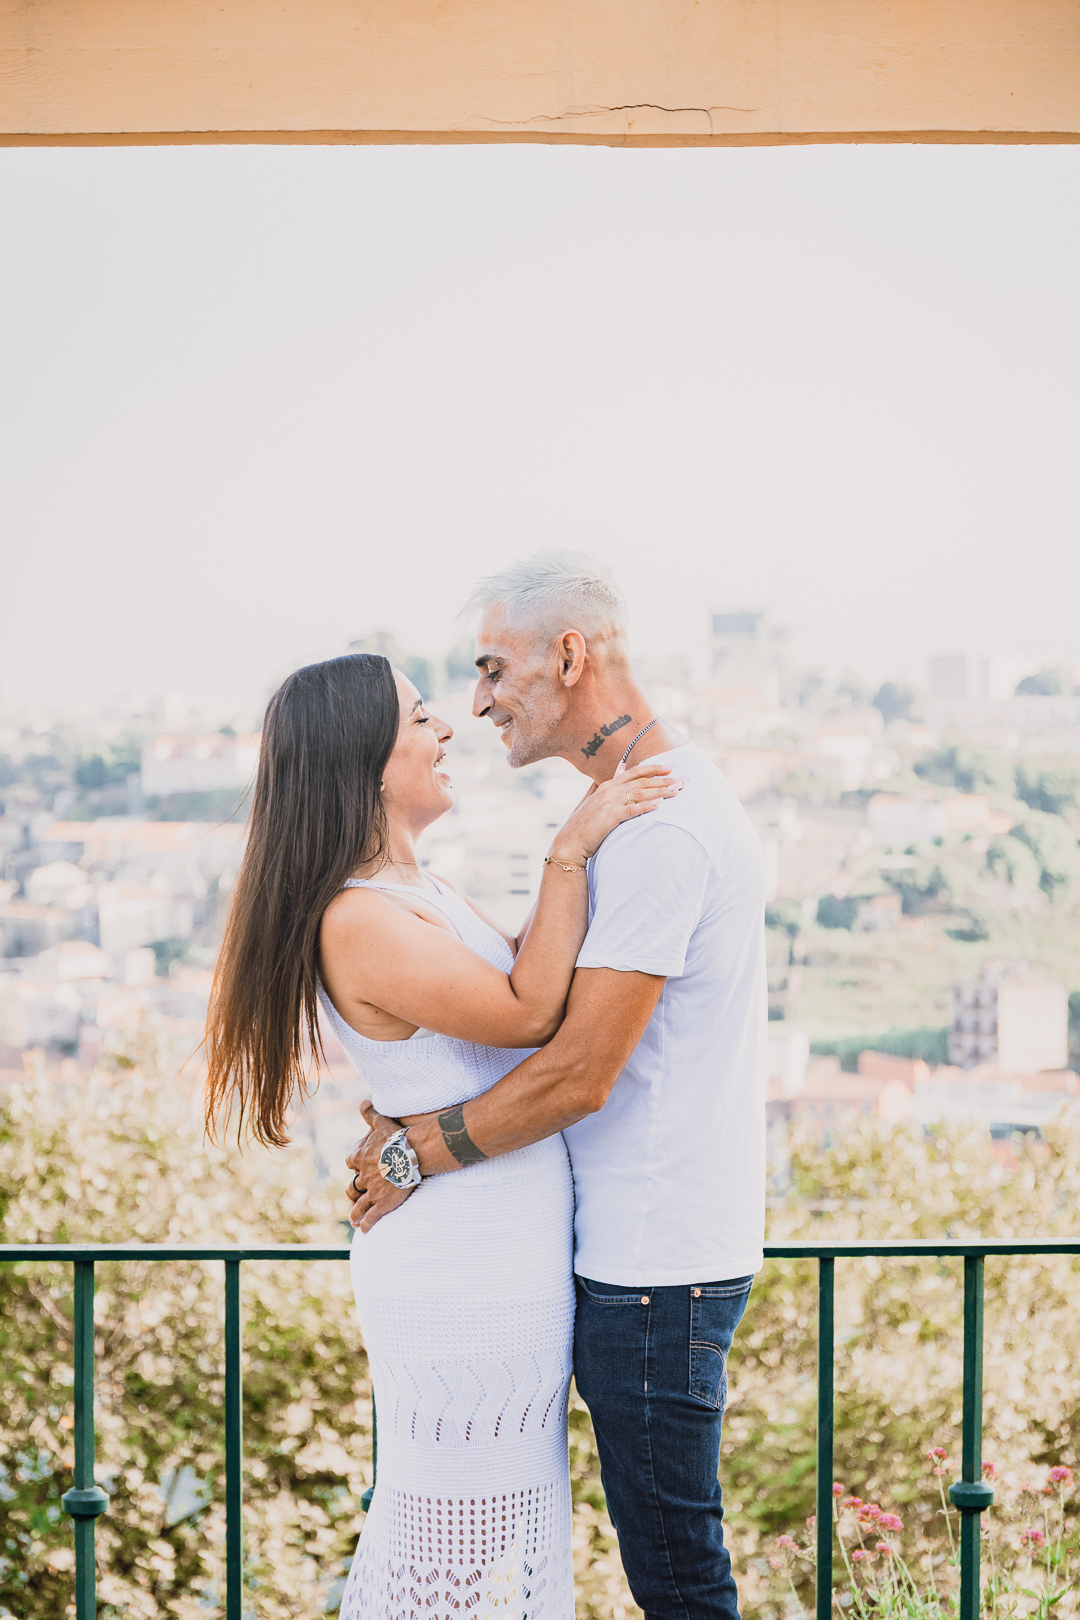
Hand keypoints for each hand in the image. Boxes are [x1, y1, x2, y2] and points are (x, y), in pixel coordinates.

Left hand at [345, 1101, 414, 1231]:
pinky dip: (366, 1225)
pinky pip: (371, 1217)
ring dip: (354, 1213)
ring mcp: (372, 1191)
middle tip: (354, 1196)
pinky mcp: (382, 1203)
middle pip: (353, 1186)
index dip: (355, 1165)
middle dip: (354, 1191)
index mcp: (360, 1157)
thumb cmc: (396, 1137)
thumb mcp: (381, 1122)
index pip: (351, 1162)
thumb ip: (370, 1113)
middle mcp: (363, 1176)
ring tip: (353, 1219)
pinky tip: (364, 1230)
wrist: (410, 1155)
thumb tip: (363, 1102)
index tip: (357, 1167)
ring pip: (358, 1204)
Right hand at [550, 762, 683, 865]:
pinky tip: (659, 805)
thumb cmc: (582, 823)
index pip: (634, 772)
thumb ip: (606, 781)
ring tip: (677, 790)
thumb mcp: (592, 798)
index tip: (671, 766)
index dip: (653, 768)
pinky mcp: (609, 818)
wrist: (569, 843)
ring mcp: (608, 804)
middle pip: (641, 781)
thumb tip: (620, 765)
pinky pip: (631, 810)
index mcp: (607, 785)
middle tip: (683, 779)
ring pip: (640, 793)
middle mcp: (609, 791)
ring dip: (660, 791)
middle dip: (664, 779)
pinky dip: (646, 806)